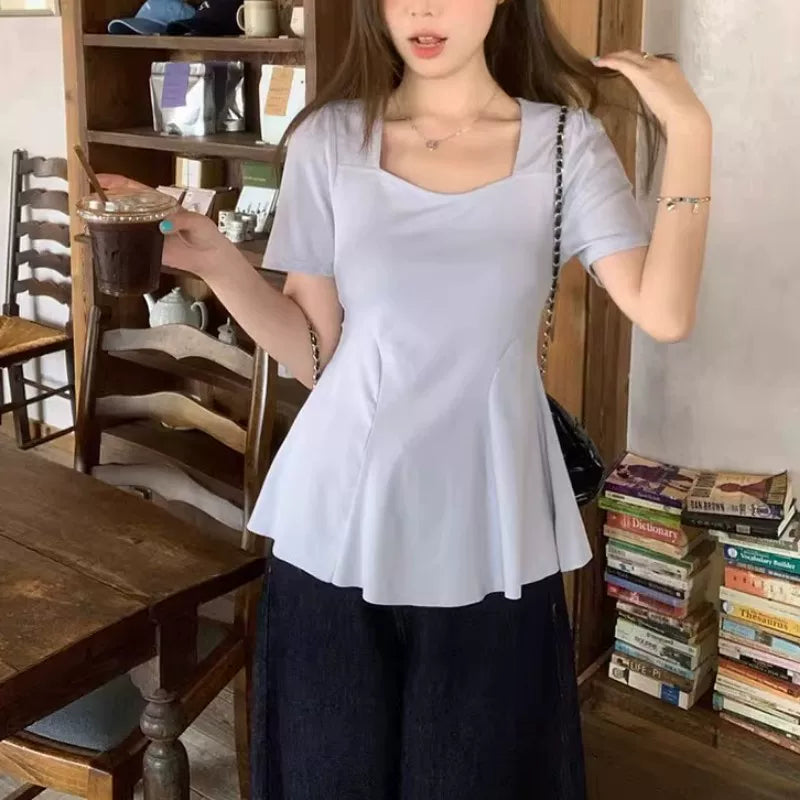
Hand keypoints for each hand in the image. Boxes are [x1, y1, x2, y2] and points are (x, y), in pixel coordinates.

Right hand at [97, 173, 233, 278]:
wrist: (210, 257)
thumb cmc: (207, 235)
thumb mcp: (197, 222)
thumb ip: (181, 220)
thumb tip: (164, 225)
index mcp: (160, 203)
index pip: (133, 188)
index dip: (115, 183)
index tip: (99, 179)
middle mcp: (150, 216)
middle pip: (123, 204)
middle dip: (104, 201)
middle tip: (88, 202)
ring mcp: (147, 232)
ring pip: (123, 223)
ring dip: (107, 221)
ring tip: (90, 219)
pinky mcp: (148, 248)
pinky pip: (130, 244)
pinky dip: (118, 242)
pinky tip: (106, 241)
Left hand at [592, 51, 710, 133]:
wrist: (685, 114)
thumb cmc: (682, 114)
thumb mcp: (672, 101)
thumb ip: (663, 97)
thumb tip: (658, 103)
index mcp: (671, 68)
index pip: (650, 61)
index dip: (636, 61)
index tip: (627, 64)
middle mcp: (661, 63)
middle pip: (639, 55)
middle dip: (624, 56)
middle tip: (610, 58)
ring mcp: (652, 67)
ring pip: (630, 56)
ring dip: (615, 57)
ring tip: (602, 60)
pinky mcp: (642, 75)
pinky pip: (623, 64)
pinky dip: (610, 61)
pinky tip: (599, 62)